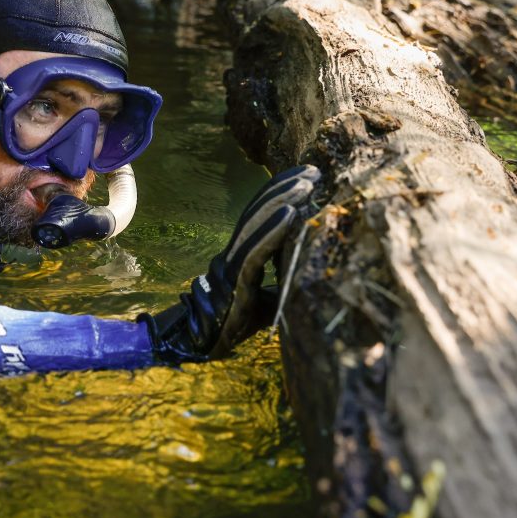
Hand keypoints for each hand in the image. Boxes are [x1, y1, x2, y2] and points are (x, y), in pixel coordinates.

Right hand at [143, 164, 320, 361]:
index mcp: (240, 255)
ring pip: (256, 226)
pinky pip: (256, 252)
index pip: (258, 215)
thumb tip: (312, 264)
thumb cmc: (238, 322)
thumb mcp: (268, 297)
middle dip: (285, 188)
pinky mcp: (236, 284)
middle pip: (258, 212)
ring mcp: (232, 267)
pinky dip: (273, 231)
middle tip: (313, 172)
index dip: (278, 192)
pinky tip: (291, 213)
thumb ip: (283, 277)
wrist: (202, 346)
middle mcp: (233, 254)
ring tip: (307, 184)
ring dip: (282, 201)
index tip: (304, 175)